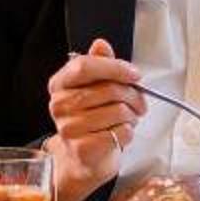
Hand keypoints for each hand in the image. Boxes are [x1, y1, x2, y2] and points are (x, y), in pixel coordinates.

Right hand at [45, 38, 145, 200]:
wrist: (85, 155)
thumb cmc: (93, 116)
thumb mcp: (96, 86)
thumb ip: (100, 64)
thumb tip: (100, 44)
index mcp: (60, 83)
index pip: (85, 66)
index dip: (114, 67)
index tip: (135, 74)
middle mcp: (59, 104)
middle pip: (107, 89)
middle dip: (133, 95)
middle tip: (140, 102)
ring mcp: (68, 127)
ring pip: (118, 111)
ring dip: (132, 115)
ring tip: (129, 118)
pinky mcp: (82, 147)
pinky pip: (120, 132)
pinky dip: (129, 132)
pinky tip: (121, 132)